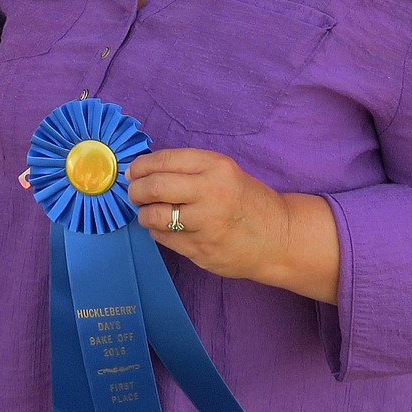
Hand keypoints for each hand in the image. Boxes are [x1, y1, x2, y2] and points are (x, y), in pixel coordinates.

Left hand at [126, 148, 339, 302]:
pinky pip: (164, 239)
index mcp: (216, 167)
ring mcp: (206, 224)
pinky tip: (165, 228)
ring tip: (147, 212)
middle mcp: (211, 193)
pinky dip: (157, 231)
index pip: (165, 160)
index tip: (132, 172)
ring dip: (143, 214)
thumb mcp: (224, 172)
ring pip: (155, 216)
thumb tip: (143, 171)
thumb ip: (189, 169)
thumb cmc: (246, 200)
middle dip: (136, 190)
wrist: (279, 238)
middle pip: (155, 187)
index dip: (141, 166)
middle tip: (134, 193)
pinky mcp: (202, 251)